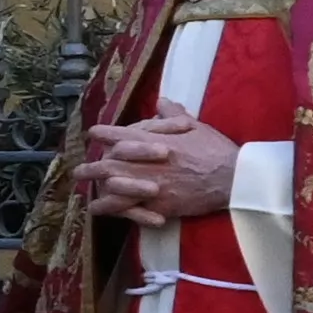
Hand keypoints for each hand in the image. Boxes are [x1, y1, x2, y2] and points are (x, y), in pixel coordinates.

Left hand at [83, 113, 239, 225]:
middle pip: (109, 165)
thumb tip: (163, 101)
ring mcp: (150, 186)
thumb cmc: (216, 150)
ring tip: (84, 192)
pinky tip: (100, 210)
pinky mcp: (158, 206)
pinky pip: (129, 209)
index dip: (104, 134)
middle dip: (91, 167)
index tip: (93, 133)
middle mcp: (146, 163)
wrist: (234, 179)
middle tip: (78, 171)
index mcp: (153, 141)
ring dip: (96, 190)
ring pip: (114, 189)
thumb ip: (174, 115)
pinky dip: (113, 210)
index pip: (120, 134)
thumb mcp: (196, 126)